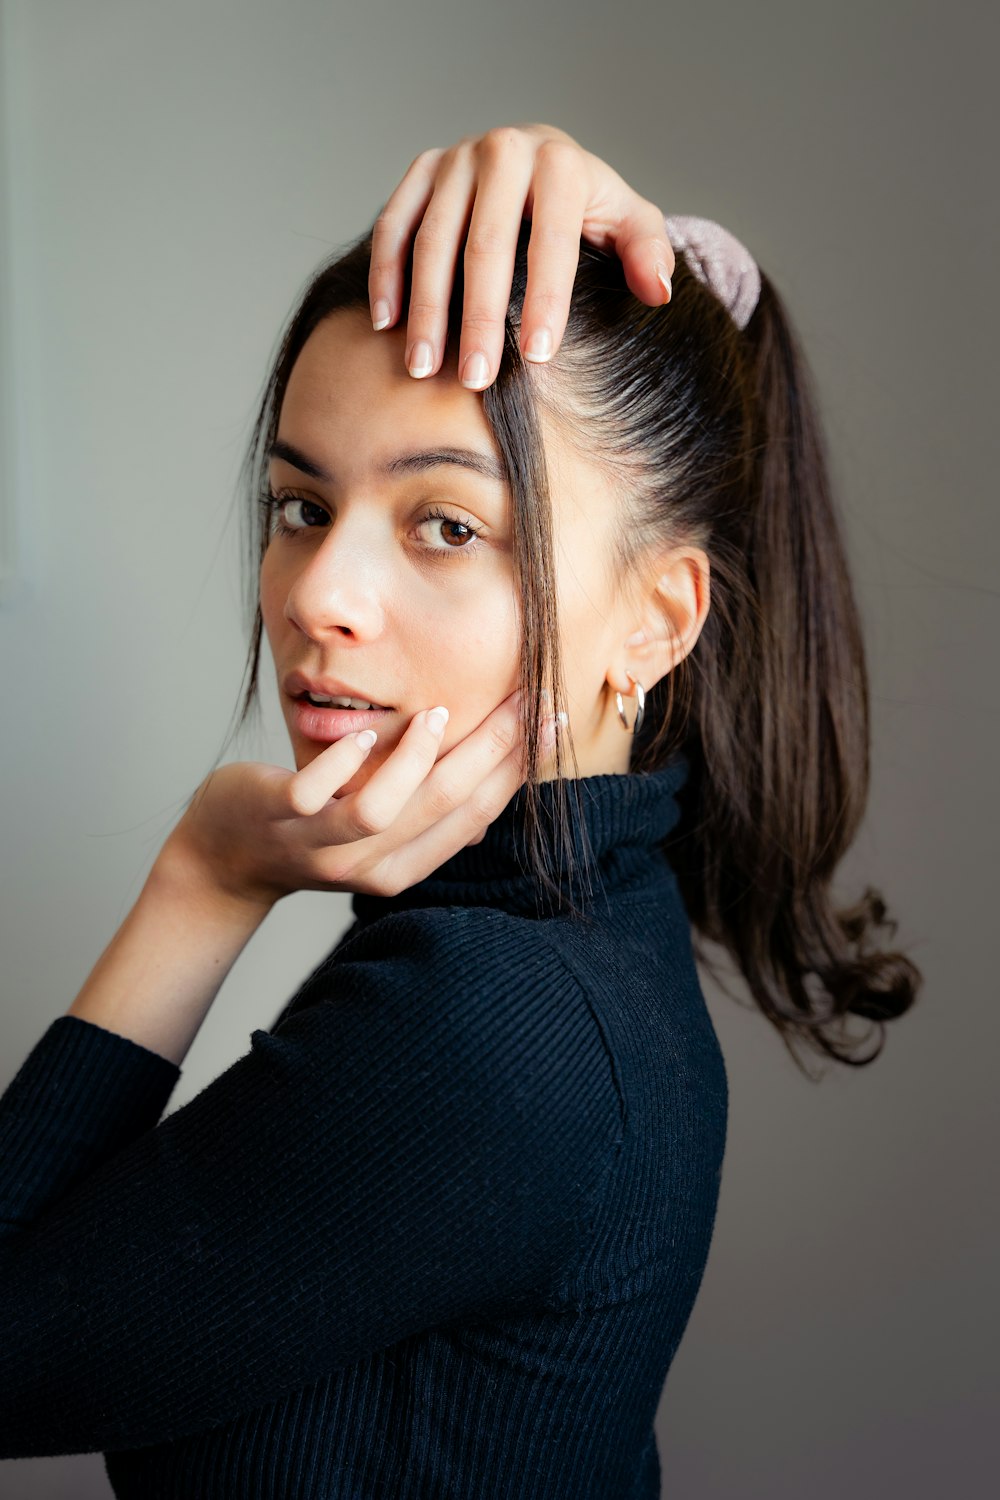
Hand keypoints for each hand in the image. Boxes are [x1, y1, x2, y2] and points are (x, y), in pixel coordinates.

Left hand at [159, 691, 557, 907]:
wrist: (228, 855)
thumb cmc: (313, 826)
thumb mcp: (379, 828)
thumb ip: (429, 809)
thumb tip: (499, 780)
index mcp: (405, 866)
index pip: (475, 814)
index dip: (519, 768)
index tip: (552, 720)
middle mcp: (370, 865)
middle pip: (443, 805)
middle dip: (493, 748)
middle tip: (525, 697)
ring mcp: (321, 845)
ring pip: (383, 809)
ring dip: (417, 758)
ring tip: (438, 713)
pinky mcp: (278, 819)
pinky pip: (314, 795)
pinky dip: (342, 763)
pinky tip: (364, 731)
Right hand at [368, 122, 674, 390]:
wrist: (540, 160)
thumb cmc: (587, 208)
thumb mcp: (629, 222)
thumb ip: (647, 251)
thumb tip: (658, 292)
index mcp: (560, 163)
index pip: (552, 239)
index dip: (545, 300)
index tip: (536, 358)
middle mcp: (504, 150)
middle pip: (486, 244)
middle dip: (480, 317)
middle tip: (475, 378)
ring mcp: (456, 158)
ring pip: (433, 239)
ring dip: (426, 308)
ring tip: (423, 366)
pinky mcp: (422, 169)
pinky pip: (395, 224)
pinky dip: (387, 274)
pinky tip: (388, 324)